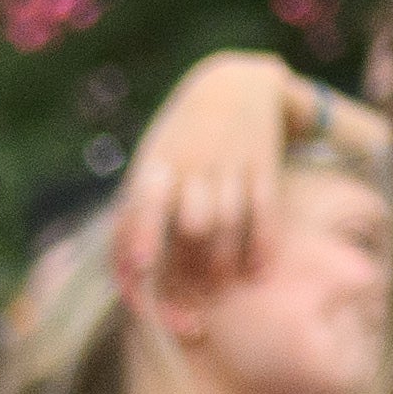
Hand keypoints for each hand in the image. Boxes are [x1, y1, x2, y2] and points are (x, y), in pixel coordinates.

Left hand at [104, 50, 305, 303]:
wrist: (233, 83)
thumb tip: (128, 281)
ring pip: (226, 224)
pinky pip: (264, 211)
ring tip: (219, 285)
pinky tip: (257, 272)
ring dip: (222, 264)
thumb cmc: (177, 144)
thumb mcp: (147, 167)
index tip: (141, 269)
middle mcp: (190, 165)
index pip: (141, 208)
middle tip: (189, 310)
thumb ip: (133, 220)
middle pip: (189, 228)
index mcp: (152, 168)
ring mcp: (229, 163)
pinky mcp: (263, 163)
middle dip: (189, 272)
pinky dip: (261, 245)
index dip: (140, 238)